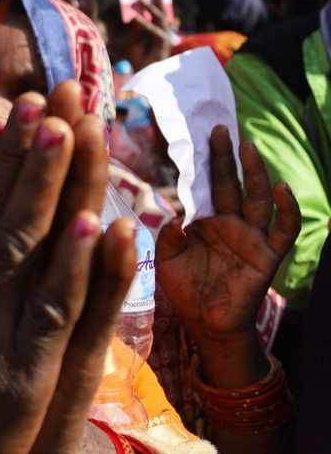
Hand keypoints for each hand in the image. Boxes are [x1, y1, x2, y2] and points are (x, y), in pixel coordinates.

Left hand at [156, 126, 298, 385]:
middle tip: (218, 129)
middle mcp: (229, 222)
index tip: (192, 135)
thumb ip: (167, 232)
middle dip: (224, 156)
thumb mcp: (166, 258)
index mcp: (204, 220)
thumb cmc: (185, 289)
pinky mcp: (268, 253)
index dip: (200, 163)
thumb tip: (171, 211)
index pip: (203, 184)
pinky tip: (280, 188)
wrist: (207, 324)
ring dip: (254, 172)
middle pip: (229, 182)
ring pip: (256, 197)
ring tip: (246, 147)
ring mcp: (251, 236)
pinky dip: (286, 208)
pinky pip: (284, 228)